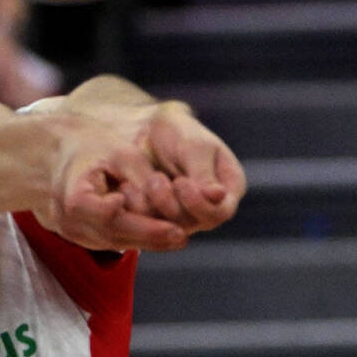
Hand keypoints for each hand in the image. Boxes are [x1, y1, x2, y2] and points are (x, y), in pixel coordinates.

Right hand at [38, 118, 190, 252]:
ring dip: (148, 242)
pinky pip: (114, 241)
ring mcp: (76, 234)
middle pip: (114, 234)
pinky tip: (164, 236)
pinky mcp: (85, 238)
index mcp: (74, 197)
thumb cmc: (91, 148)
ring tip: (179, 237)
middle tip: (182, 235)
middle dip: (150, 236)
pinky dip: (138, 239)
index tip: (161, 222)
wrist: (58, 156)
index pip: (105, 215)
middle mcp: (71, 222)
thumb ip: (140, 178)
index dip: (131, 220)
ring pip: (117, 242)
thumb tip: (164, 203)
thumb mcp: (119, 152)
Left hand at [138, 102, 245, 234]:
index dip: (199, 204)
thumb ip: (204, 172)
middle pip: (197, 224)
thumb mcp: (193, 146)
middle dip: (173, 205)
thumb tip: (219, 196)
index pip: (221, 211)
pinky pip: (153, 224)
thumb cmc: (179, 130)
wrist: (151, 129)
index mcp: (229, 187)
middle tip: (155, 180)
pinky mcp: (165, 217)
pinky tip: (127, 189)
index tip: (180, 182)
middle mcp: (212, 206)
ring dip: (155, 207)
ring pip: (174, 227)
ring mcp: (189, 214)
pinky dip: (139, 209)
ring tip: (144, 181)